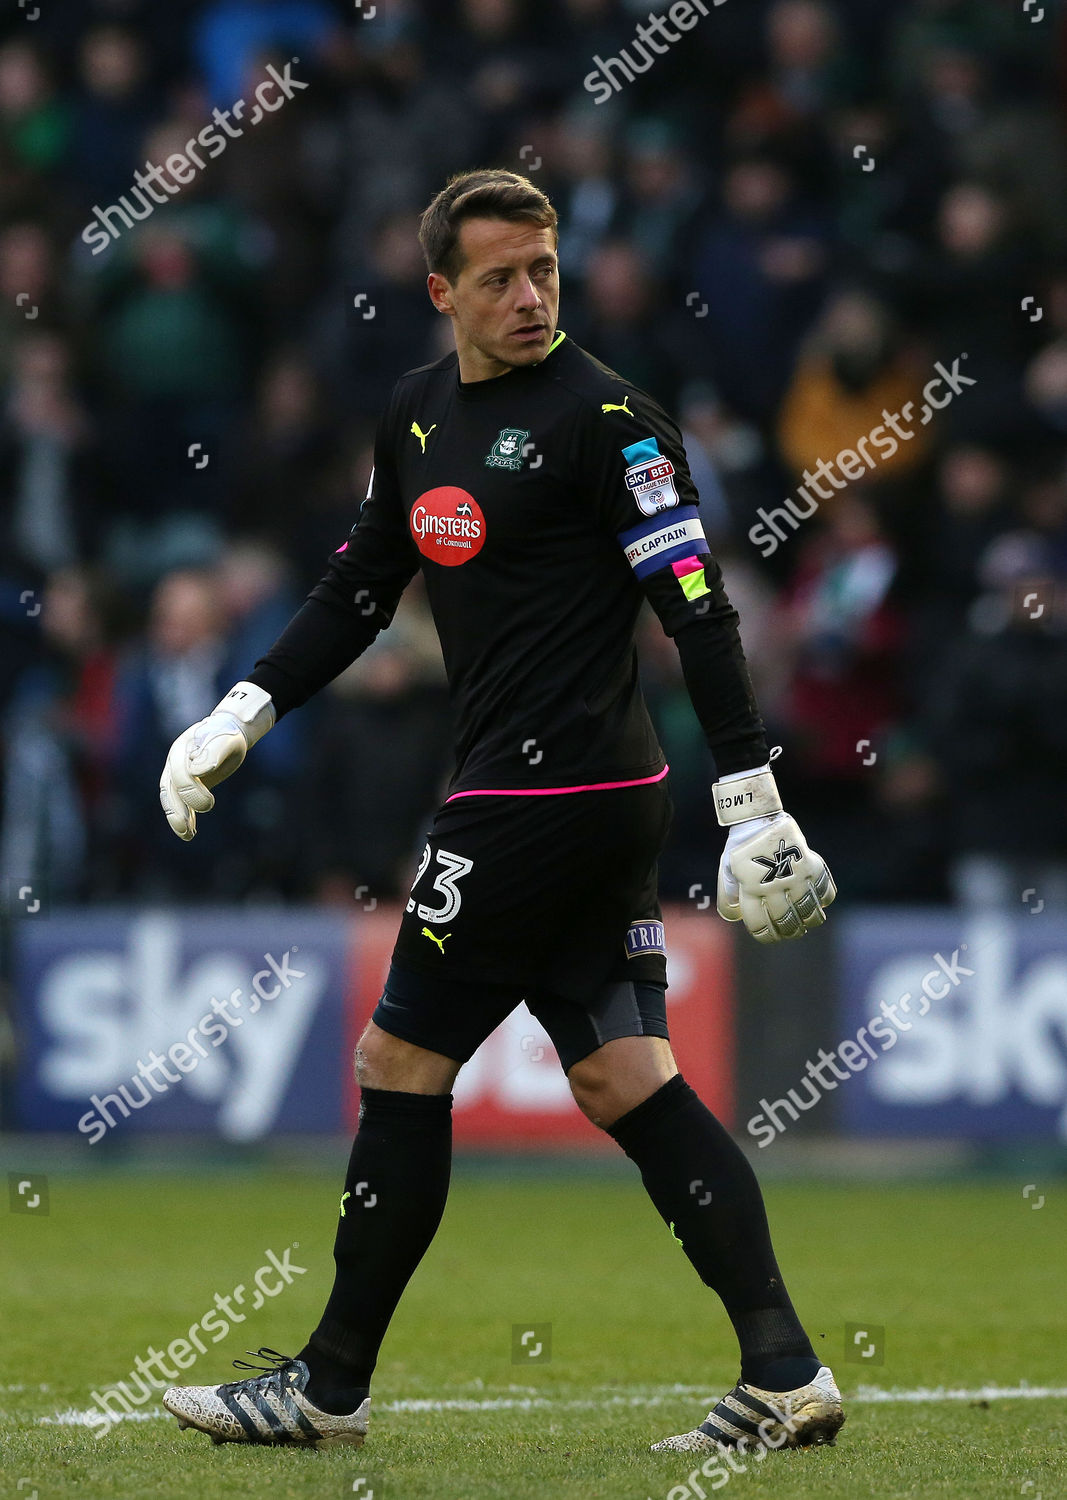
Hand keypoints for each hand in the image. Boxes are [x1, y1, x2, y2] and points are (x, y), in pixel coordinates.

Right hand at [159, 682, 273, 840]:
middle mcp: (175, 763)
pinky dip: (184, 820)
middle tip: (190, 827)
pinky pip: (181, 805)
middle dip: (179, 809)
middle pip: (171, 789)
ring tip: (187, 835)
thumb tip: (198, 771)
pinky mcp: (186, 786)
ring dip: (176, 818)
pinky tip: (190, 834)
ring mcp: (177, 775)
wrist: (228, 732)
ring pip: (171, 800)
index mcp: (182, 750)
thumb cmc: (227, 735)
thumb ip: (212, 752)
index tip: (210, 801)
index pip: (181, 773)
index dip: (192, 788)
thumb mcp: (225, 739)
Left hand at [717, 810, 835, 942]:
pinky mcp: (809, 865)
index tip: (772, 936)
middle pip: (786, 921)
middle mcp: (772, 885)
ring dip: (810, 921)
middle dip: (790, 932)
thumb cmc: (741, 847)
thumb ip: (728, 894)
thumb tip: (735, 917)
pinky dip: (824, 899)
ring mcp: (793, 876)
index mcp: (750, 888)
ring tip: (809, 922)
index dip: (766, 936)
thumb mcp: (727, 870)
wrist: (757, 818)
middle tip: (794, 932)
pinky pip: (824, 890)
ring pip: (808, 911)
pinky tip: (820, 901)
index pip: (760, 925)